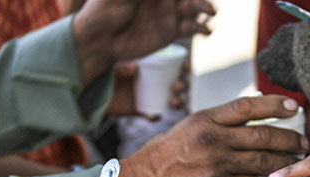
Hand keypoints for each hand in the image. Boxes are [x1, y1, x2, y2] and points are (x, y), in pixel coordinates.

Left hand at [73, 0, 213, 85]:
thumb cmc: (104, 9)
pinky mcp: (170, 33)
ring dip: (205, 7)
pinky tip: (206, 30)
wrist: (99, 40)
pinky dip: (202, 28)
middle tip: (204, 3)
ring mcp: (168, 15)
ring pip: (194, 7)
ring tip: (210, 11)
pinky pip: (191, 28)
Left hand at [107, 61, 189, 117]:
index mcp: (154, 66)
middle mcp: (156, 82)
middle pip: (178, 84)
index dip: (185, 67)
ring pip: (172, 101)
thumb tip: (134, 68)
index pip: (175, 65)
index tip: (186, 68)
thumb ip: (123, 66)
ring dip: (178, 102)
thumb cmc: (104, 71)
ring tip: (173, 102)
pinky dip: (154, 115)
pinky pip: (154, 114)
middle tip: (177, 87)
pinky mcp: (143, 110)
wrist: (92, 89)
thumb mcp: (114, 65)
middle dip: (183, 86)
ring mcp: (151, 97)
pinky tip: (151, 115)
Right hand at [119, 95, 309, 176]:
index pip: (248, 107)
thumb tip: (258, 116)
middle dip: (289, 140)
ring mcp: (218, 165)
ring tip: (296, 162)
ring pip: (263, 162)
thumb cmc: (173, 151)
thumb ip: (224, 121)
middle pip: (263, 136)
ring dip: (285, 163)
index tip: (294, 108)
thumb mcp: (194, 125)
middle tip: (303, 143)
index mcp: (208, 120)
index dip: (275, 106)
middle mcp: (215, 140)